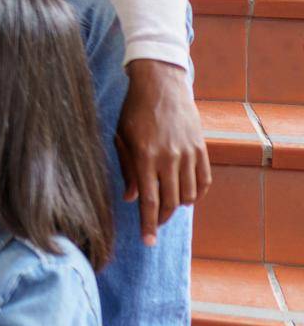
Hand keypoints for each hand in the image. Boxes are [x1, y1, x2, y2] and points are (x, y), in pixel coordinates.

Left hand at [116, 59, 210, 244]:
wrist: (161, 83)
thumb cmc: (134, 109)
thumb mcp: (122, 136)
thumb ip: (126, 168)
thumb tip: (130, 198)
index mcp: (145, 156)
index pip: (150, 201)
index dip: (148, 224)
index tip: (148, 241)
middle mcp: (169, 157)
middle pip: (171, 202)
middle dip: (162, 218)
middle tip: (155, 224)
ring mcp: (188, 153)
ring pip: (188, 195)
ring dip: (178, 206)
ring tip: (167, 207)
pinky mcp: (201, 148)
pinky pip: (203, 181)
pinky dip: (196, 193)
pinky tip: (186, 195)